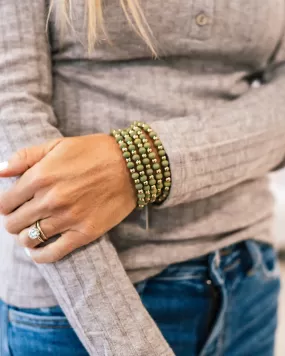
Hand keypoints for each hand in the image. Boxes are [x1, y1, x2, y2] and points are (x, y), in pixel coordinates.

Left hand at [0, 134, 136, 262]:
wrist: (131, 166)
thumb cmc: (94, 152)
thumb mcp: (58, 145)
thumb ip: (25, 157)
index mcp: (40, 177)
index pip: (5, 203)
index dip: (5, 205)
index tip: (13, 204)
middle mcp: (51, 200)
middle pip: (13, 224)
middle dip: (14, 220)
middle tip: (24, 216)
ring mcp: (68, 219)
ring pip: (29, 239)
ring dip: (25, 236)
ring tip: (32, 230)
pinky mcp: (85, 233)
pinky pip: (52, 254)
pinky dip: (40, 255)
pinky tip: (38, 250)